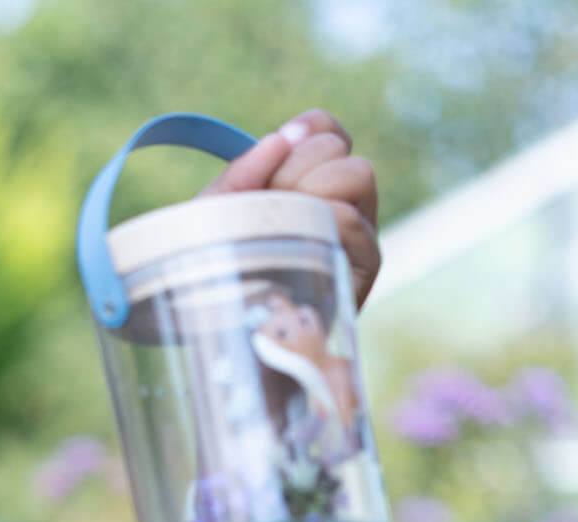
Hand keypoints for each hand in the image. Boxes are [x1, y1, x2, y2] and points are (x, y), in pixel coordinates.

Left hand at [198, 108, 380, 310]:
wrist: (217, 335)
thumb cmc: (216, 273)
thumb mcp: (216, 217)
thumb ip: (241, 173)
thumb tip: (280, 139)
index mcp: (311, 187)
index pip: (330, 133)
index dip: (309, 129)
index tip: (281, 143)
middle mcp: (341, 206)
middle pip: (341, 150)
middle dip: (297, 167)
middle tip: (267, 207)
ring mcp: (357, 237)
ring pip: (358, 175)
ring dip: (313, 189)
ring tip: (281, 227)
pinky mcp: (362, 269)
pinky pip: (357, 223)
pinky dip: (327, 220)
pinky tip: (300, 237)